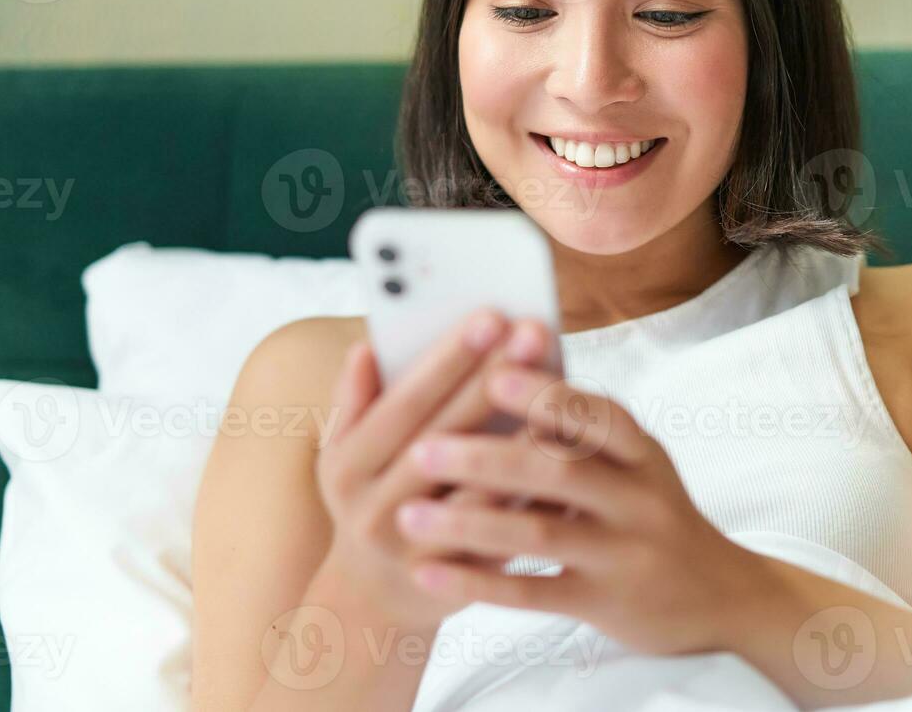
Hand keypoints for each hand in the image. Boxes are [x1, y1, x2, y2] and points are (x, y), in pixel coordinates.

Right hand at [312, 309, 554, 630]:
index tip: (489, 315)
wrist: (377, 596)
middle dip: (492, 381)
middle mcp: (378, 510)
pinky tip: (568, 454)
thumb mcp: (343, 454)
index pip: (404, 405)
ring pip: (482, 490)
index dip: (447, 360)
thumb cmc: (370, 497)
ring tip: (561, 390)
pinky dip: (537, 494)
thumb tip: (367, 347)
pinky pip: (507, 533)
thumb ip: (355, 401)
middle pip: (446, 439)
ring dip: (523, 438)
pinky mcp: (463, 578)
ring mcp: (421, 550)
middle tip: (533, 332)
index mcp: (348, 467)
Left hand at [391, 341, 774, 656]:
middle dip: (487, 457)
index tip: (495, 372)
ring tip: (408, 514)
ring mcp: (624, 554)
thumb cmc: (653, 513)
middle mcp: (639, 499)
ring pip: (540, 534)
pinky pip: (534, 595)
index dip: (548, 395)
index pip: (598, 415)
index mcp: (642, 453)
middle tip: (422, 448)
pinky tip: (429, 572)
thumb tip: (501, 372)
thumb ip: (581, 430)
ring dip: (469, 522)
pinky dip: (477, 582)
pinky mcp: (606, 603)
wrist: (719, 596)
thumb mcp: (637, 463)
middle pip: (560, 471)